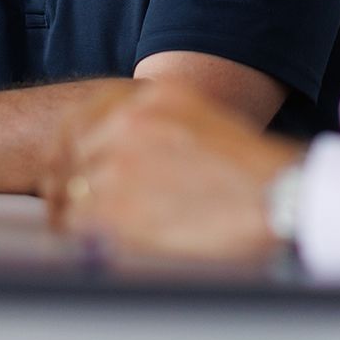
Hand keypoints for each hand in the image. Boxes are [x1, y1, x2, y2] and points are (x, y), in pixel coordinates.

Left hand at [45, 80, 303, 260]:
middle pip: (70, 152)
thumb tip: (115, 154)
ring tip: (82, 230)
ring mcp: (120, 162)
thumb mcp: (204, 121)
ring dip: (74, 211)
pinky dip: (79, 236)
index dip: (66, 144)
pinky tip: (92, 244)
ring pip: (70, 189)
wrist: (277, 202)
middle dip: (64, 180)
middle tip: (61, 203)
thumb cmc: (252, 174)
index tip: (62, 163)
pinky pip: (76, 223)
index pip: (84, 113)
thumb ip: (157, 126)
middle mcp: (132, 120)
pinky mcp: (117, 207)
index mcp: (154, 95)